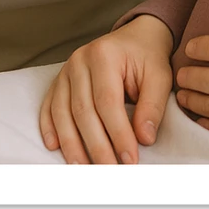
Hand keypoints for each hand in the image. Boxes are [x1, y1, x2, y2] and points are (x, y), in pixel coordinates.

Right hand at [38, 15, 173, 163]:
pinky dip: (50, 128)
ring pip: (63, 113)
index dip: (118, 134)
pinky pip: (49, 106)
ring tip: (83, 169)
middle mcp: (80, 60)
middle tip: (108, 171)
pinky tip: (55, 147)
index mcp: (105, 54)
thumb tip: (144, 138)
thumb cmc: (147, 56)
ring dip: (72, 144)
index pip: (108, 102)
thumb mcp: (159, 75)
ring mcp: (66, 70)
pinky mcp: (59, 80)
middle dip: (96, 146)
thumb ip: (152, 106)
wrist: (136, 37)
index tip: (129, 159)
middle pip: (83, 111)